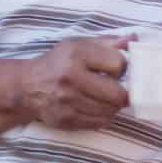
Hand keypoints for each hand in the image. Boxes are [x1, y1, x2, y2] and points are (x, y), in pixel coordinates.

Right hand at [16, 36, 130, 129]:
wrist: (27, 86)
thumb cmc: (58, 63)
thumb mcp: (79, 45)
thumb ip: (108, 42)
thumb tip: (134, 40)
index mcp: (76, 55)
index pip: (119, 64)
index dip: (121, 68)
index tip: (114, 69)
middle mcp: (70, 79)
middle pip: (118, 94)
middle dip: (121, 92)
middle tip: (114, 88)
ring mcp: (67, 102)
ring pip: (111, 111)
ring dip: (112, 105)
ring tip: (103, 97)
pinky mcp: (66, 120)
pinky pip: (100, 123)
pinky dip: (103, 116)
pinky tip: (95, 107)